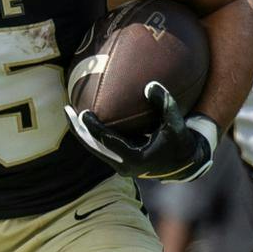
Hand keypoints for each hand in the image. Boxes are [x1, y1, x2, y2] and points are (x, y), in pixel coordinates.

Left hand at [66, 82, 215, 181]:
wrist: (184, 163)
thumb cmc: (180, 141)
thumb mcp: (175, 123)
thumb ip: (165, 104)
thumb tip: (150, 85)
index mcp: (136, 159)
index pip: (108, 142)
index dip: (94, 128)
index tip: (83, 113)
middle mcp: (124, 166)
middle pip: (93, 147)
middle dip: (79, 130)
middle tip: (67, 111)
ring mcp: (119, 166)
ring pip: (94, 149)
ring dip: (81, 132)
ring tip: (69, 113)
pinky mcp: (118, 162)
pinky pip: (99, 147)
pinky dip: (90, 134)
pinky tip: (83, 118)